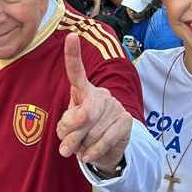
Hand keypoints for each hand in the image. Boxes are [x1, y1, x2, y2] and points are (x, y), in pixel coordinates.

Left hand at [56, 33, 131, 171]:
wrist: (108, 148)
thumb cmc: (83, 132)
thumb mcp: (69, 128)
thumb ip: (66, 128)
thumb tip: (73, 134)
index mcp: (84, 90)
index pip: (76, 72)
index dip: (73, 55)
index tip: (71, 36)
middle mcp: (101, 94)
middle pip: (81, 114)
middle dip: (71, 135)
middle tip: (65, 149)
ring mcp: (115, 106)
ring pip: (91, 131)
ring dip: (81, 146)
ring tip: (83, 148)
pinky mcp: (125, 121)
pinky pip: (103, 140)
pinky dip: (92, 152)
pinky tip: (88, 155)